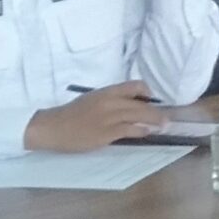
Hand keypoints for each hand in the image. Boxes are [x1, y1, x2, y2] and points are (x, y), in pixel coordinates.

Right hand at [25, 81, 162, 151]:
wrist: (52, 127)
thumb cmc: (71, 114)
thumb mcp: (91, 100)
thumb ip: (109, 100)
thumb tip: (129, 104)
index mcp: (105, 92)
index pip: (134, 86)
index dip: (146, 92)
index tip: (151, 100)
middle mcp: (110, 102)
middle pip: (141, 103)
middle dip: (156, 111)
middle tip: (166, 117)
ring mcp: (109, 117)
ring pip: (139, 116)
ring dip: (154, 121)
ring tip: (163, 125)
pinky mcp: (107, 133)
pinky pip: (130, 130)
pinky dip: (142, 130)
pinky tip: (147, 132)